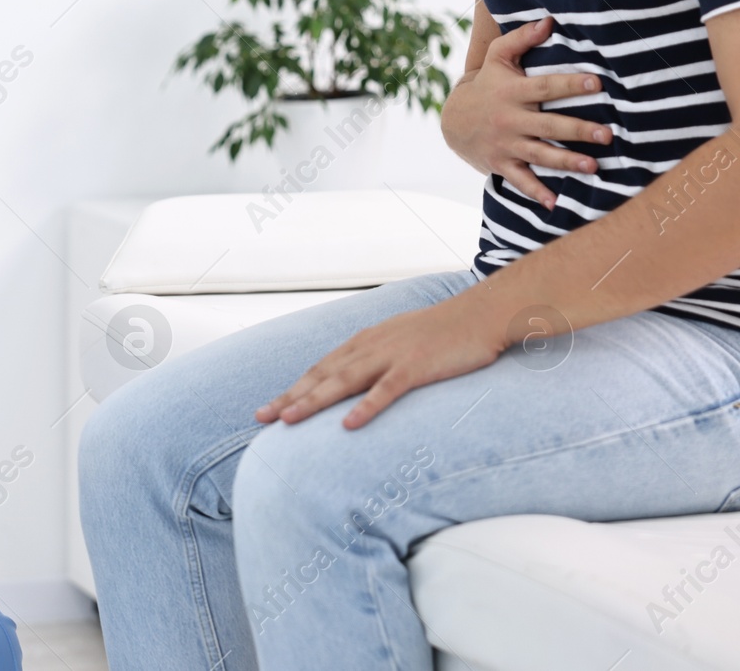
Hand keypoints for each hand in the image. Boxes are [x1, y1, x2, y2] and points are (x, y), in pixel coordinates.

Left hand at [254, 296, 513, 428]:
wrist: (479, 315)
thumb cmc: (440, 333)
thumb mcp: (397, 342)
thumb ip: (374, 360)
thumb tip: (353, 383)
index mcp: (363, 343)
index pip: (319, 369)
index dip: (292, 389)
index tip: (268, 409)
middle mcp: (369, 347)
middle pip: (321, 376)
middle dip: (290, 398)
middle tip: (261, 418)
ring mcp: (391, 356)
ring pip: (343, 382)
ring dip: (313, 402)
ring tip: (288, 421)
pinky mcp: (416, 367)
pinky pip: (386, 390)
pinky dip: (366, 407)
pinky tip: (349, 425)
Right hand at [441, 15, 612, 208]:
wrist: (452, 121)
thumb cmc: (486, 85)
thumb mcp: (496, 58)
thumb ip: (520, 39)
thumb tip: (549, 21)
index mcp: (512, 92)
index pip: (545, 87)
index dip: (569, 85)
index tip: (596, 84)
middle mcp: (509, 119)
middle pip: (548, 125)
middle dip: (577, 130)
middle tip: (606, 134)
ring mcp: (505, 145)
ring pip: (539, 154)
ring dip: (566, 161)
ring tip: (592, 167)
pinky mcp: (501, 164)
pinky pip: (520, 180)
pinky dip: (536, 193)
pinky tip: (554, 203)